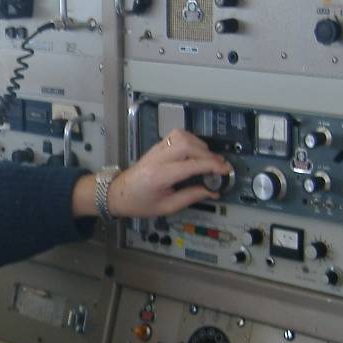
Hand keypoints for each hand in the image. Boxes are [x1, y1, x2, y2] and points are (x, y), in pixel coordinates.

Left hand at [103, 129, 231, 219]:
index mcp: (159, 176)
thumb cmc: (139, 203)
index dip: (212, 166)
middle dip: (208, 154)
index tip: (225, 170)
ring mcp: (156, 150)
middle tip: (219, 165)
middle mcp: (158, 158)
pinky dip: (190, 140)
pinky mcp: (156, 146)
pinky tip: (195, 152)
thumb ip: (190, 197)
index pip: (191, 165)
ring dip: (199, 145)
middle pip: (187, 145)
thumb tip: (211, 191)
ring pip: (182, 136)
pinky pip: (176, 135)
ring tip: (208, 159)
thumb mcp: (166, 207)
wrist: (117, 193)